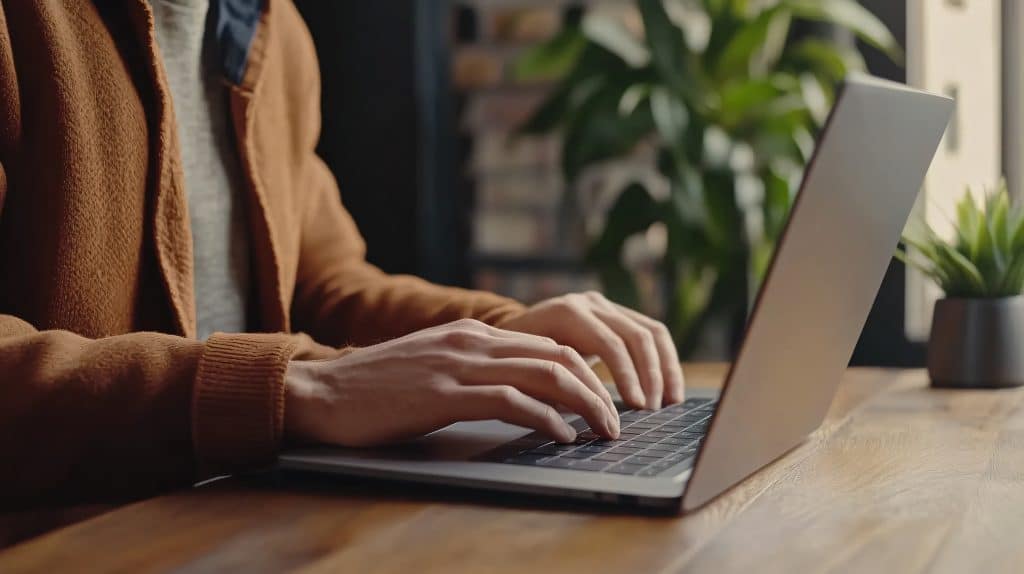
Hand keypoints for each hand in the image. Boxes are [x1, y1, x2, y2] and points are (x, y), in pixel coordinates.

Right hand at [284, 319, 618, 446]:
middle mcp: (471, 341)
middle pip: (556, 355)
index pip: (546, 344)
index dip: (584, 371)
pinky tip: (562, 435)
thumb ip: (473, 369)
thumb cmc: (376, 389)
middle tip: (619, 418)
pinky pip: (511, 400)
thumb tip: (515, 391)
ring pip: (544, 373)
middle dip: (597, 388)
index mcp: (471, 333)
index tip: (605, 398)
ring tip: (605, 429)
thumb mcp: (432, 366)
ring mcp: (458, 364)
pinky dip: (546, 418)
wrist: (323, 392)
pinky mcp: (444, 394)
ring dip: (585, 403)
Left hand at [496, 291, 683, 409]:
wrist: (510, 332)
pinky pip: (652, 333)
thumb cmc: (516, 361)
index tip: (637, 407)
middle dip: (650, 376)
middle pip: (635, 335)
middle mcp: (590, 303)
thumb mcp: (528, 372)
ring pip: (652, 332)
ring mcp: (606, 305)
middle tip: (653, 410)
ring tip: (670, 403)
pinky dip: (665, 362)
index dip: (627, 376)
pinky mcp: (618, 314)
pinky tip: (670, 390)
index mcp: (567, 313)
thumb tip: (589, 415)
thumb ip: (556, 388)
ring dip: (665, 369)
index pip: (609, 343)